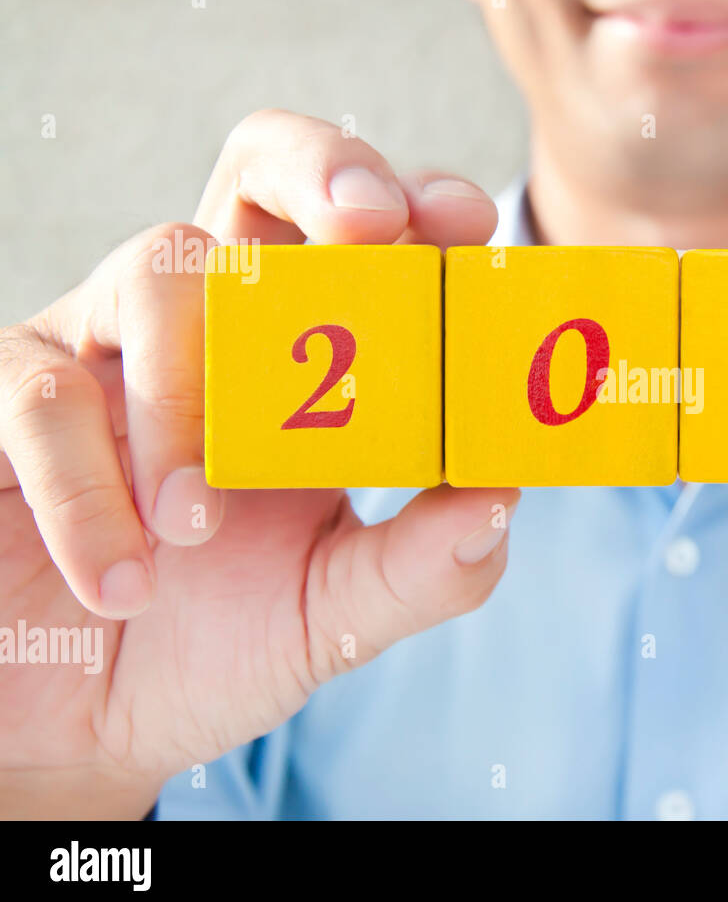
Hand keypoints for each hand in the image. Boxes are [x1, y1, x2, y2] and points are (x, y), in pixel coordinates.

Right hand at [0, 110, 516, 817]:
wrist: (80, 730)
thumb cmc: (212, 651)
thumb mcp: (331, 617)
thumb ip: (419, 567)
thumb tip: (503, 499)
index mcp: (306, 367)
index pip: (366, 243)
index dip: (418, 207)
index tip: (467, 223)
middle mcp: (215, 329)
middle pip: (262, 172)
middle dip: (322, 170)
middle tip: (369, 221)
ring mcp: (108, 347)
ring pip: (161, 270)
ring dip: (193, 395)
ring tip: (194, 526)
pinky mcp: (6, 396)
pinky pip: (45, 393)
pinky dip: (90, 490)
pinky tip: (123, 582)